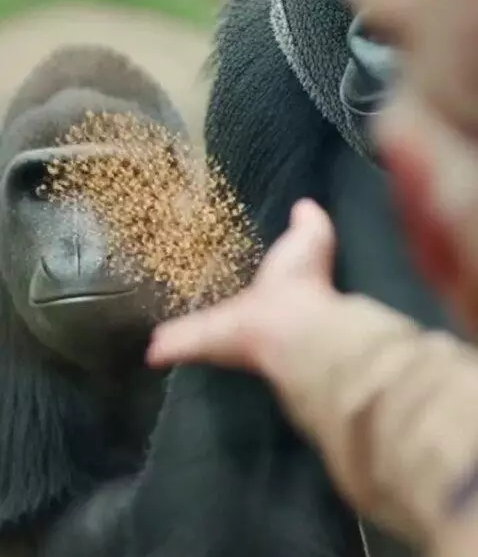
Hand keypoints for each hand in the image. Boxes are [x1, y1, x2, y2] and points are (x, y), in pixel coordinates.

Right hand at [147, 199, 338, 383]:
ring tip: (159, 334)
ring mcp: (220, 333)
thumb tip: (305, 205)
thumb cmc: (301, 283)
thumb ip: (308, 223)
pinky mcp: (200, 341)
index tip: (221, 275)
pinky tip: (151, 352)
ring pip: (197, 332)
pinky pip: (178, 343)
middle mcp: (245, 317)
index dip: (237, 283)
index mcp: (269, 296)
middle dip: (204, 313)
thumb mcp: (310, 240)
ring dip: (180, 334)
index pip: (251, 290)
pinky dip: (167, 346)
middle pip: (219, 314)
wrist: (291, 325)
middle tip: (182, 301)